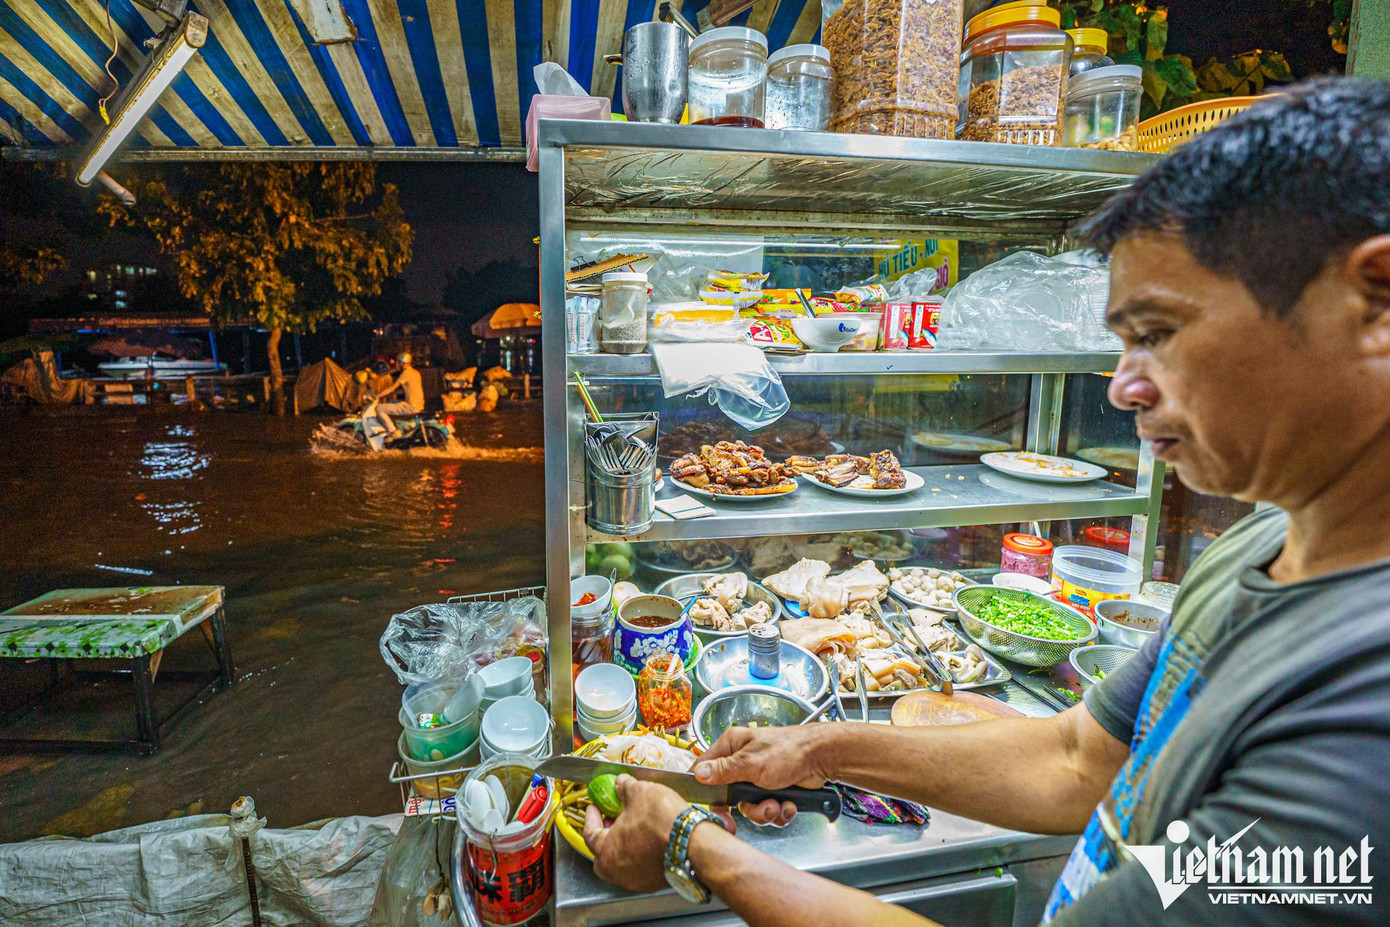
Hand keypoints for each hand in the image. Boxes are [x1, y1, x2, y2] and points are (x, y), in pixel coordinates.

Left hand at [582, 775, 695, 892]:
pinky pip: (640, 865)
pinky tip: (649, 837)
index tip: (594, 807)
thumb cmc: (662, 822)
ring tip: (634, 825)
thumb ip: (624, 787)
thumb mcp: (639, 792)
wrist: (694, 843)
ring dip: (624, 842)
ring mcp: (636, 880)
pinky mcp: (654, 881)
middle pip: (604, 851)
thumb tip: (621, 783)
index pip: (590, 832)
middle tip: (612, 817)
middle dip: (607, 832)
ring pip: (622, 860)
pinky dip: (640, 851)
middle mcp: (617, 872)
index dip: (592, 816)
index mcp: (605, 852)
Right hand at [692, 724, 832, 825]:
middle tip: (759, 807)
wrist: (822, 758)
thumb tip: (698, 774)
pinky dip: (779, 811)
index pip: (706, 767)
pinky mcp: (774, 789)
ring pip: (750, 806)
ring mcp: (759, 776)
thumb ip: (724, 770)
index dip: (706, 788)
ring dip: (765, 811)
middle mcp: (742, 761)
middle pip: (730, 795)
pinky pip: (768, 809)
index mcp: (732, 746)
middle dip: (747, 807)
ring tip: (777, 804)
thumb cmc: (789, 750)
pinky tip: (788, 804)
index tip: (713, 806)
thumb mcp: (751, 762)